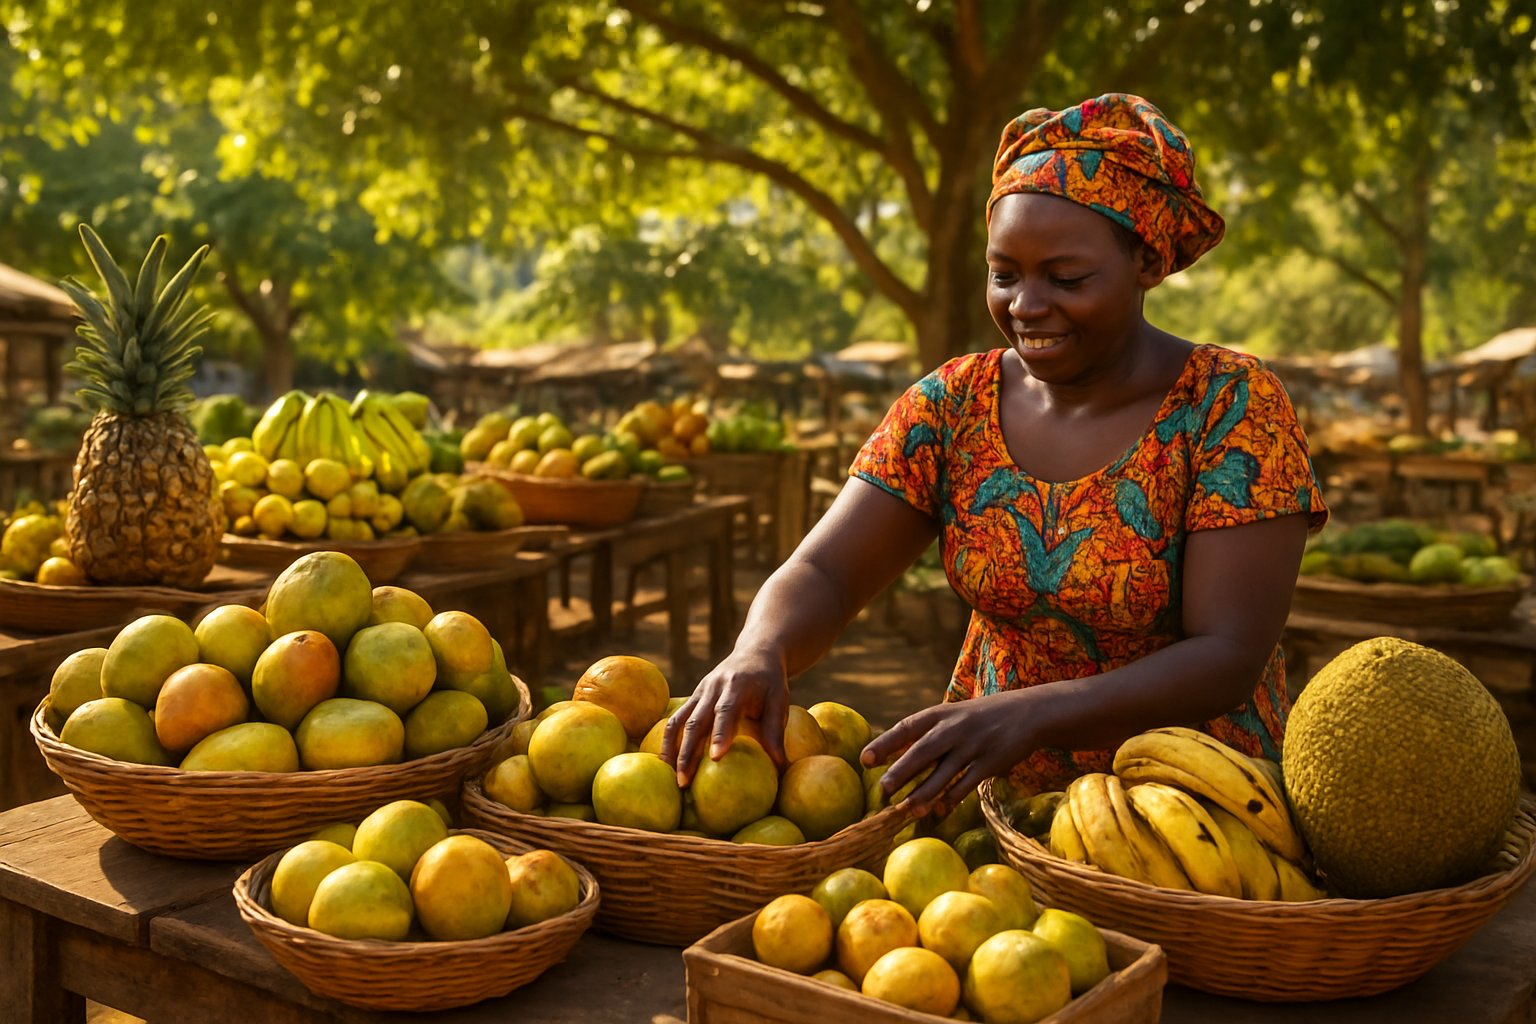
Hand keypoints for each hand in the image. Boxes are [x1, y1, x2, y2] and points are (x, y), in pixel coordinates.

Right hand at [661, 646, 789, 785]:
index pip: (726, 710)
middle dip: (687, 753)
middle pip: (696, 721)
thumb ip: (776, 730)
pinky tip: (667, 763)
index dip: (720, 733)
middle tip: (684, 782)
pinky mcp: (692, 697)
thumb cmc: (770, 681)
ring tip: (671, 777)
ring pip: (679, 721)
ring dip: (672, 750)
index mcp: (737, 685)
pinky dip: (668, 741)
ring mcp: (699, 692)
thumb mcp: (779, 700)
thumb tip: (779, 766)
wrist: (754, 653)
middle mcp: (713, 688)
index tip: (716, 758)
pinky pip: (675, 719)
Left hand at [862, 691, 1038, 818]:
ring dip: (926, 793)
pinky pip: (967, 784)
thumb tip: (891, 756)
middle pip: (923, 751)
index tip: (864, 760)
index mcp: (939, 714)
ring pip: (945, 773)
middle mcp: (954, 728)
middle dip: (902, 771)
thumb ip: (926, 733)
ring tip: (908, 810)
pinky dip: (952, 799)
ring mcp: (973, 746)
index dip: (884, 743)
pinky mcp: (991, 763)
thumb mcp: (952, 715)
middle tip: (883, 790)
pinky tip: (939, 811)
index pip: (906, 727)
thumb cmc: (980, 717)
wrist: (1028, 713)